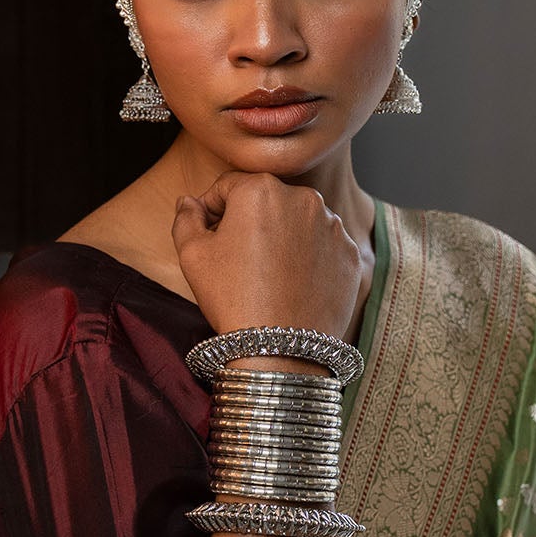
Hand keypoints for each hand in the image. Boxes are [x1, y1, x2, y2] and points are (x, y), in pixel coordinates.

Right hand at [173, 170, 365, 339]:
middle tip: (238, 259)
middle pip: (267, 201)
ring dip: (282, 238)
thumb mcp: (192, 255)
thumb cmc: (233, 299)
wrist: (282, 350)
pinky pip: (323, 247)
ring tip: (268, 275)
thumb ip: (185, 218)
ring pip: (298, 222)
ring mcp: (333, 226)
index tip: (209, 235)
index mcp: (261, 189)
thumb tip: (189, 202)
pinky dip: (309, 258)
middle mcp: (304, 198)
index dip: (212, 209)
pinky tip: (293, 284)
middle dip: (251, 221)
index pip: (229, 186)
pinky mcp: (350, 254)